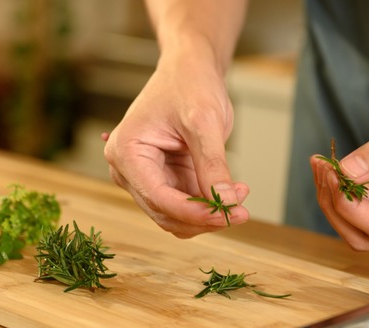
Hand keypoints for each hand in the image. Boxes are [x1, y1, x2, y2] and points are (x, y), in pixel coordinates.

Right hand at [104, 56, 248, 237]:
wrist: (190, 70)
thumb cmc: (189, 84)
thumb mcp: (204, 121)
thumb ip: (213, 164)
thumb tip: (226, 201)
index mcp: (126, 152)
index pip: (158, 197)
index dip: (193, 212)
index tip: (227, 214)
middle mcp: (129, 170)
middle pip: (165, 214)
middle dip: (204, 216)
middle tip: (242, 210)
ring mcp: (147, 177)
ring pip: (177, 216)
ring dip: (209, 214)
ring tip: (241, 194)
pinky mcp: (166, 180)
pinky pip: (187, 206)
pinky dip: (210, 205)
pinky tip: (234, 190)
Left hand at [312, 75, 368, 249]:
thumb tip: (344, 173)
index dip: (348, 207)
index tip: (330, 174)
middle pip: (365, 236)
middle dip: (336, 206)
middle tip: (321, 168)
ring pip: (360, 226)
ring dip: (335, 200)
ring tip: (322, 164)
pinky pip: (365, 208)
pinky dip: (344, 190)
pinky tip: (332, 166)